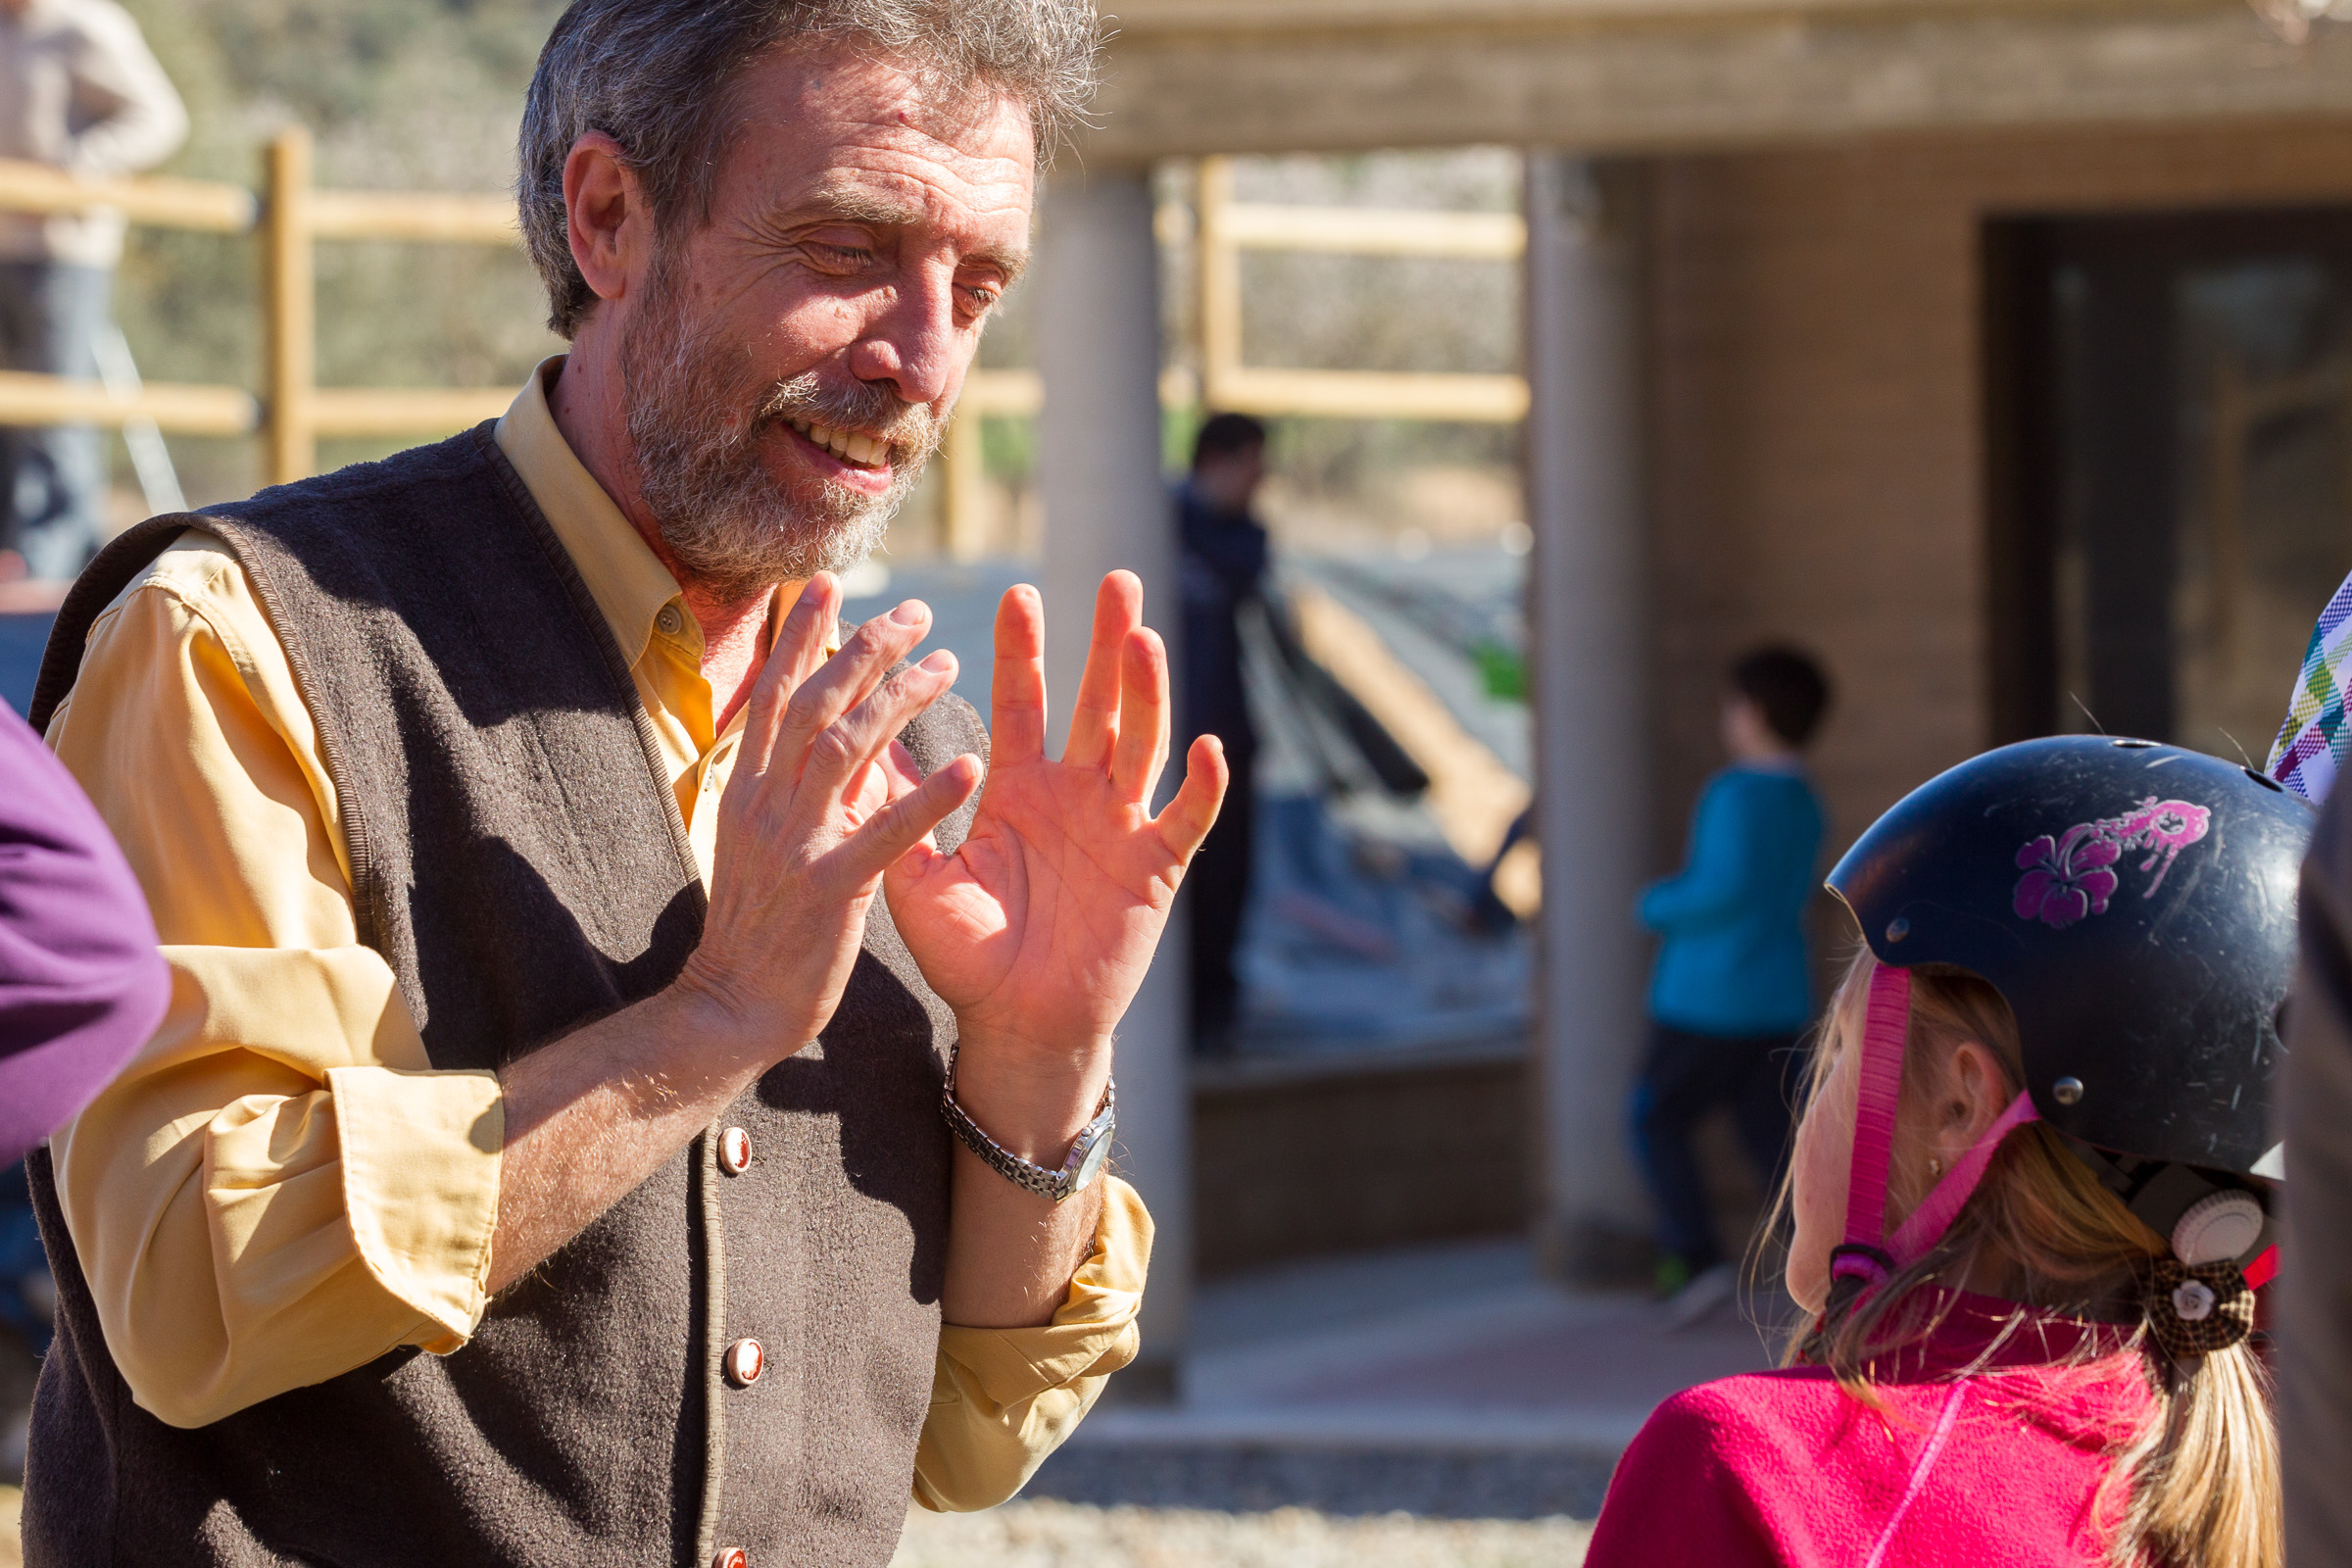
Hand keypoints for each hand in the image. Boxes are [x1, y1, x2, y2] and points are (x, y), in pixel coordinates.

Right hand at [677, 574, 981, 1064]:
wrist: (731, 1006)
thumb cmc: (757, 927)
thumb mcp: (759, 842)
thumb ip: (792, 788)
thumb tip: (831, 736)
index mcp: (746, 789)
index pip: (773, 694)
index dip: (800, 636)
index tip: (827, 584)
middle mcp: (765, 803)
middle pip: (815, 703)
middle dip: (863, 649)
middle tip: (913, 613)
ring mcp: (796, 843)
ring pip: (845, 747)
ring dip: (898, 699)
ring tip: (947, 664)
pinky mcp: (830, 889)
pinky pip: (886, 833)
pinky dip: (927, 796)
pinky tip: (969, 765)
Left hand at [884, 572, 1227, 1072]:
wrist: (1018, 1028)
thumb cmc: (968, 956)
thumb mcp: (918, 876)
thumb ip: (894, 813)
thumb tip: (854, 745)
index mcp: (1020, 788)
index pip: (1022, 703)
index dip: (1022, 650)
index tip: (1016, 594)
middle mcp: (1076, 794)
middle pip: (1097, 702)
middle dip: (1106, 642)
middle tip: (1115, 580)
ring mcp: (1120, 826)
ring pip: (1141, 743)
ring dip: (1147, 692)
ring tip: (1144, 639)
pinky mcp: (1155, 868)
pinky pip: (1185, 818)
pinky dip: (1201, 784)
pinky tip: (1206, 746)